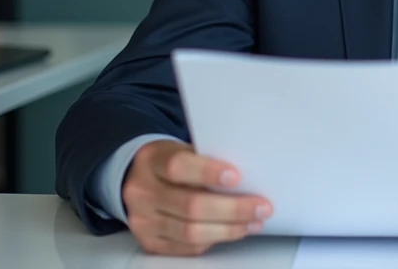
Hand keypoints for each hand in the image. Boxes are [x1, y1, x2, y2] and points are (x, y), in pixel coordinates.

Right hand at [121, 140, 273, 255]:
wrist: (136, 178)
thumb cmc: (170, 162)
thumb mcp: (182, 149)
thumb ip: (207, 160)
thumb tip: (248, 176)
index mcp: (152, 161)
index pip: (178, 167)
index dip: (207, 172)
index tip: (236, 176)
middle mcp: (142, 193)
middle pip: (190, 206)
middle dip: (232, 208)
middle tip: (261, 206)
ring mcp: (143, 221)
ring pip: (191, 232)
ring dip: (229, 229)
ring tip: (254, 221)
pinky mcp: (150, 242)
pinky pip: (188, 247)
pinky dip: (215, 239)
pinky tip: (235, 231)